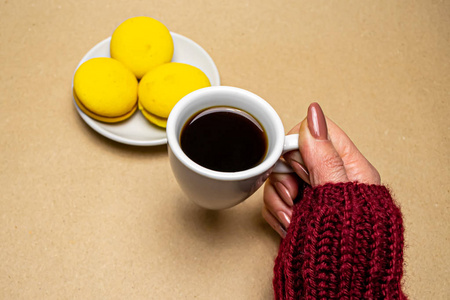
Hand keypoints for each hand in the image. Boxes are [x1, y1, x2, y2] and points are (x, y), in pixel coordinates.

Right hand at [262, 103, 380, 236]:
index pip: (314, 133)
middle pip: (290, 156)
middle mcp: (327, 178)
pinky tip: (289, 226)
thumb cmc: (350, 244)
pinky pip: (274, 199)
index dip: (297, 146)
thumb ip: (322, 154)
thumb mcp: (338, 194)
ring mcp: (311, 195)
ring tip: (294, 219)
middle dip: (286, 179)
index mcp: (347, 166)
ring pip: (278, 179)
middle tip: (297, 197)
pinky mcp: (296, 209)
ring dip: (280, 202)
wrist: (337, 284)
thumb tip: (314, 114)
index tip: (293, 166)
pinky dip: (277, 214)